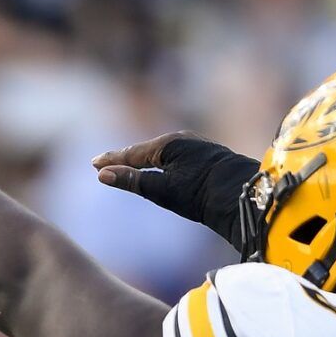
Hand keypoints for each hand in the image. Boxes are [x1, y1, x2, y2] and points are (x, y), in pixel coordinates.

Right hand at [91, 133, 260, 254]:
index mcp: (167, 144)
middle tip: (104, 162)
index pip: (131, 154)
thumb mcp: (162, 190)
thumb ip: (132, 181)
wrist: (241, 195)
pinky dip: (158, 162)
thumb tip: (103, 174)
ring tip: (127, 164)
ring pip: (160, 153)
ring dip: (141, 159)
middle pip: (145, 151)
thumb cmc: (202, 194)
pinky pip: (173, 157)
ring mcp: (195, 147)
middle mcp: (181, 140)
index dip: (112, 160)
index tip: (94, 164)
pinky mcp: (205, 157)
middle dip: (125, 157)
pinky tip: (159, 166)